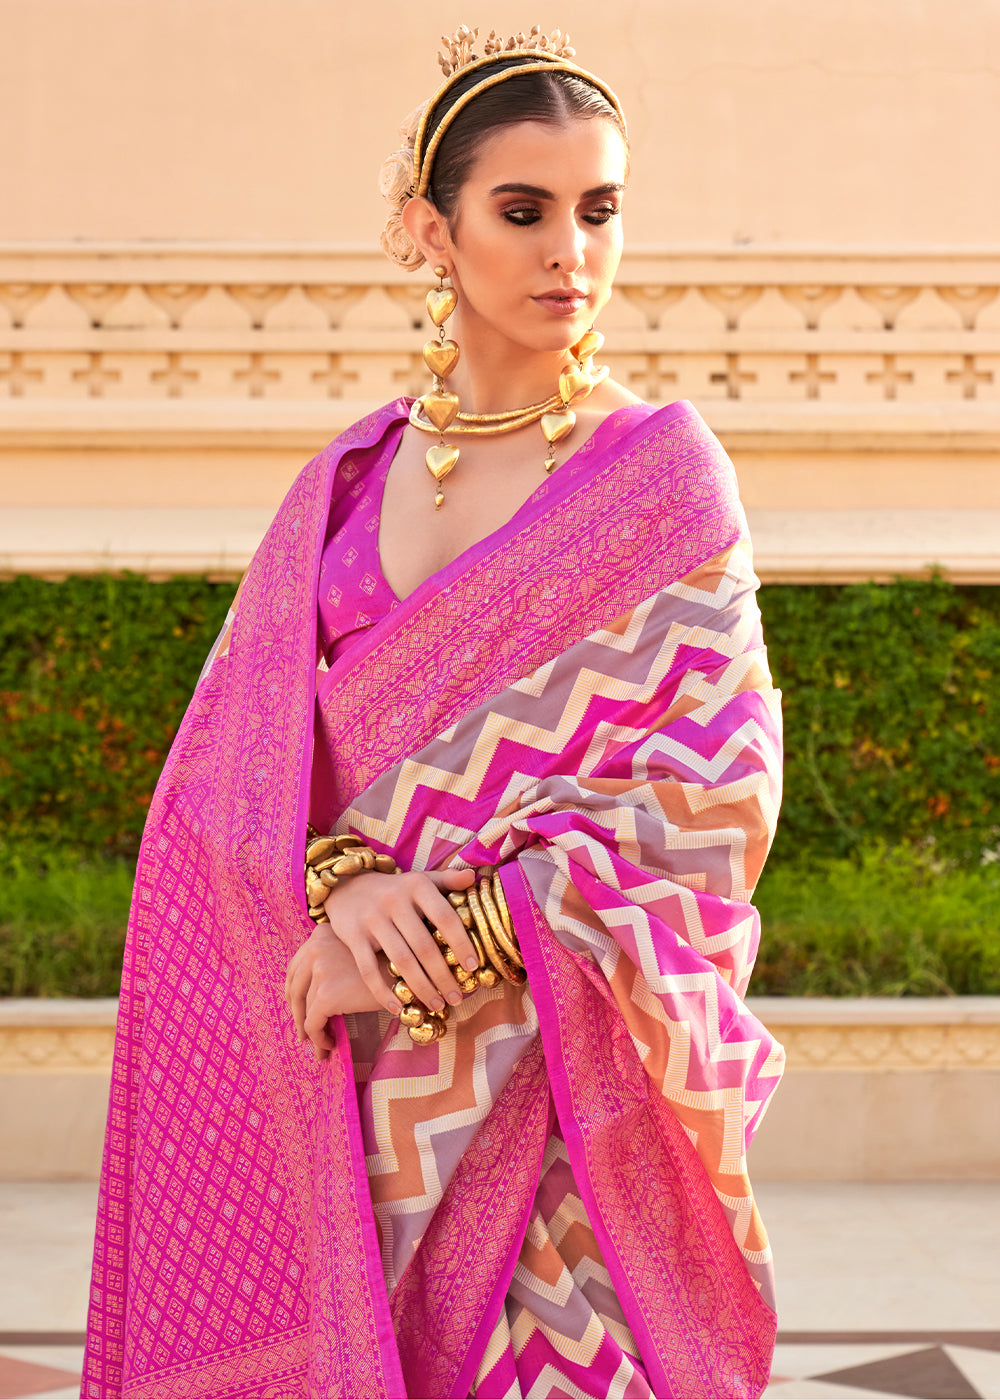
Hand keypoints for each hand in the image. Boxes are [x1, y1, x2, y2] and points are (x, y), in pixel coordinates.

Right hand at [284, 866, 478, 1058]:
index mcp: (416, 886)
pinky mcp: (353, 936)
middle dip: (443, 976)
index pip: (445, 917)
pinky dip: (383, 992)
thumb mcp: (419, 879)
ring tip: (436, 1005)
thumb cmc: (394, 889)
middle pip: (424, 946)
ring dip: (421, 988)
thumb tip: (474, 878)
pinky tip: (398, 1009)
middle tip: (457, 997)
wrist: (346, 886)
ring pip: (401, 960)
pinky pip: (369, 970)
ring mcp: (372, 919)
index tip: (472, 967)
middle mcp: (394, 901)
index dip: (461, 943)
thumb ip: (447, 880)